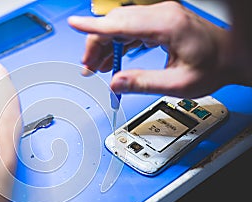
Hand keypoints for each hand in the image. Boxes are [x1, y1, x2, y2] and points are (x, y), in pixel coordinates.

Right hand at [68, 1, 230, 97]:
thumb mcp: (178, 84)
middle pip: (116, 22)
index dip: (93, 27)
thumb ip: (144, 83)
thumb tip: (115, 83)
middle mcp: (162, 14)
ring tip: (97, 67)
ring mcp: (160, 15)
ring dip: (105, 44)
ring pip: (120, 24)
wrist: (230, 56)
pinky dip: (118, 42)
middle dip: (96, 44)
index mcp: (166, 25)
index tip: (74, 25)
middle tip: (88, 68)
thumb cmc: (212, 67)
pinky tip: (113, 59)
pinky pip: (130, 27)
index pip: (120, 23)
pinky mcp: (159, 21)